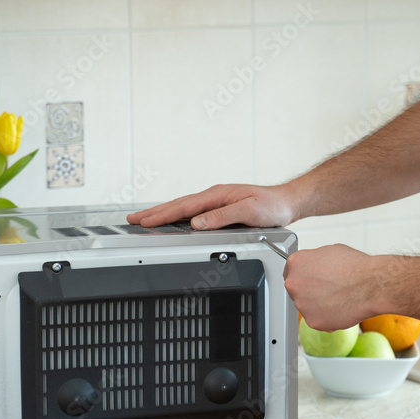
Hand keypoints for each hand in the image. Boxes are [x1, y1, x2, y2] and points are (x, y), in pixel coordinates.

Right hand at [127, 183, 297, 229]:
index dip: (162, 215)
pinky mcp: (219, 208)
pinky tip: (171, 220)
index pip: (183, 206)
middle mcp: (214, 196)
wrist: (287, 202)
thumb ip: (222, 217)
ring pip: (183, 208)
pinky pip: (192, 212)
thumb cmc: (272, 207)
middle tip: (132, 219)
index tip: (144, 220)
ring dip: (162, 214)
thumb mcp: (249, 212)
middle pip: (177, 205)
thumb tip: (197, 223)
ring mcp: (215, 201)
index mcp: (217, 195)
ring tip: (144, 220)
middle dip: (153, 213)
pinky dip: (177, 216)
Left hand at [285, 244, 386, 330]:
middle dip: (311, 291)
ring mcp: (302, 304)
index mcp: (296, 263)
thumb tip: (314, 266)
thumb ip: (314, 261)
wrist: (371, 284)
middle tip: (329, 289)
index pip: (291, 272)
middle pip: (297, 291)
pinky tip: (341, 308)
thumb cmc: (355, 267)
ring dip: (319, 305)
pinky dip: (328, 317)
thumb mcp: (329, 252)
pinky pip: (318, 320)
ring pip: (308, 307)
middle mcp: (294, 284)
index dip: (304, 276)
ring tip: (339, 297)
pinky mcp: (312, 321)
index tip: (312, 280)